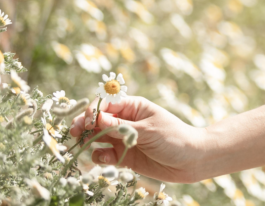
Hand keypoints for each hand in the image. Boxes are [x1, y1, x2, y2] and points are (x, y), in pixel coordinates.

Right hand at [70, 96, 204, 182]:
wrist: (190, 161)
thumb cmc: (174, 138)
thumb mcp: (147, 130)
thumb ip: (120, 127)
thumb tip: (96, 118)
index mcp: (134, 107)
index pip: (107, 103)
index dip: (93, 111)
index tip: (86, 121)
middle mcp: (126, 121)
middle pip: (96, 120)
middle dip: (83, 125)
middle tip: (73, 133)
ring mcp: (123, 139)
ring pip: (96, 138)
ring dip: (88, 142)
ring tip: (85, 146)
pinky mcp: (123, 155)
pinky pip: (104, 154)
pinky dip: (100, 156)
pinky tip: (105, 159)